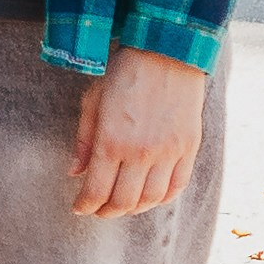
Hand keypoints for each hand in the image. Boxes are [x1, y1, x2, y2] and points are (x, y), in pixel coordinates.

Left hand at [70, 48, 206, 218]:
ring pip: (151, 200)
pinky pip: (177, 187)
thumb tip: (75, 172)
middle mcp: (141, 152)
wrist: (166, 51)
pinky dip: (162, 199)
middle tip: (98, 210)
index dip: (85, 205)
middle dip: (106, 212)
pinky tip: (150, 197)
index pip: (96, 191)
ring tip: (122, 205)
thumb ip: (84, 140)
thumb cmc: (124, 71)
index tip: (79, 207)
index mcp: (112, 141)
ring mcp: (168, 152)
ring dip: (133, 209)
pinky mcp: (189, 148)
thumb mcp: (93, 100)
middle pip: (123, 202)